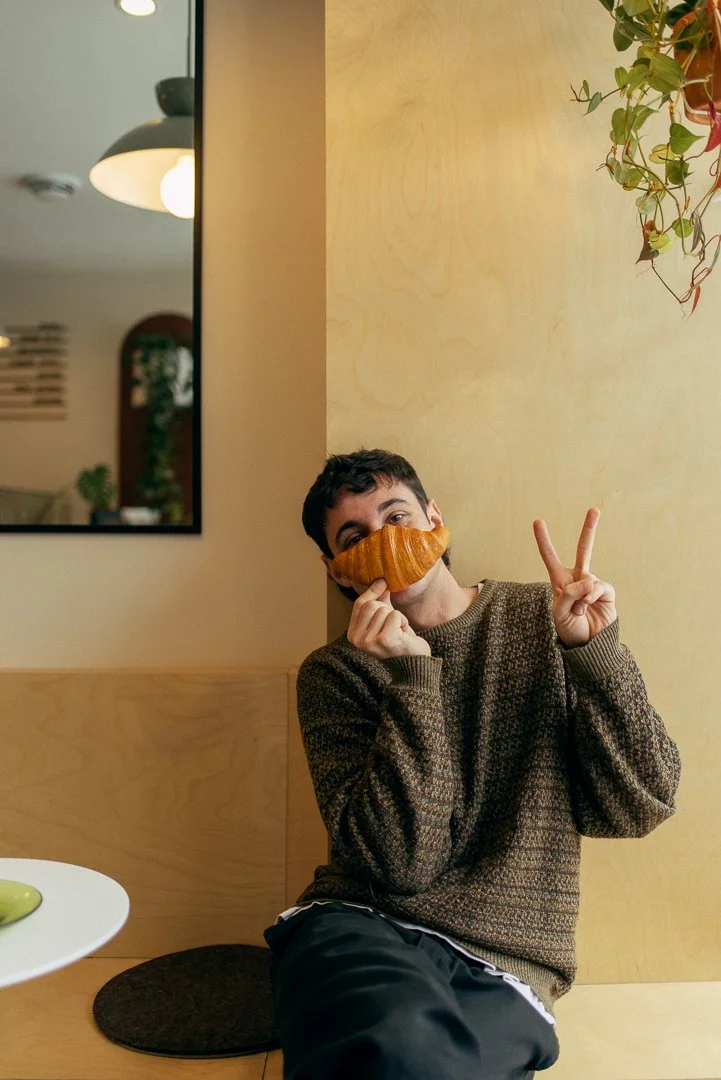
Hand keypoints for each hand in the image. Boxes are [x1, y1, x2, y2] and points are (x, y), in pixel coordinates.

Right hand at [347, 579, 431, 658]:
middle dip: (387, 609)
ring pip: (384, 610)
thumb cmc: (398, 642)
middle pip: (371, 605)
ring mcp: (369, 641)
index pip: (360, 605)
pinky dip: (403, 621)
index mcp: (353, 635)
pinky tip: (403, 635)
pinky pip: (395, 615)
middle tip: (394, 624)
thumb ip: (379, 603)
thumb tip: (380, 581)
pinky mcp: (384, 639)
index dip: (372, 591)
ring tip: (399, 632)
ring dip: (397, 618)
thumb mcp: (384, 621)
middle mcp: (357, 640)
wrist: (414, 665)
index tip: (383, 581)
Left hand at [533, 509, 616, 647]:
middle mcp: (577, 579)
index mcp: (560, 582)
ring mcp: (593, 584)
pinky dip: (592, 596)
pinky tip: (588, 605)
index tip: (537, 521)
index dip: (544, 540)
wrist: (588, 645)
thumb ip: (568, 594)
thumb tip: (587, 580)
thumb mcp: (559, 613)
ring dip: (581, 597)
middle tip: (595, 509)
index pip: (550, 557)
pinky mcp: (606, 592)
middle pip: (583, 549)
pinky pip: (598, 586)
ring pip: (588, 576)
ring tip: (579, 611)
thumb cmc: (569, 629)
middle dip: (589, 529)